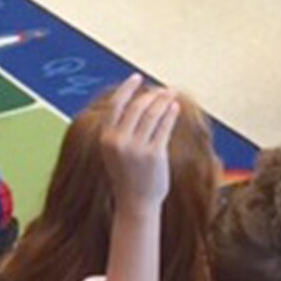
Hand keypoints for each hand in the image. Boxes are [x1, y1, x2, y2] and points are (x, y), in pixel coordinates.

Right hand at [99, 74, 179, 213]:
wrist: (136, 202)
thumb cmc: (127, 175)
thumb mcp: (114, 151)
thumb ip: (119, 129)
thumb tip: (135, 101)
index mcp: (106, 138)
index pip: (115, 105)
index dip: (127, 88)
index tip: (137, 77)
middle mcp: (119, 141)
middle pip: (136, 107)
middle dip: (151, 95)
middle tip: (161, 89)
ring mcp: (137, 148)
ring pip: (152, 115)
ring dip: (162, 101)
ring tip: (170, 95)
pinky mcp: (154, 155)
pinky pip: (164, 128)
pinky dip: (170, 114)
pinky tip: (174, 108)